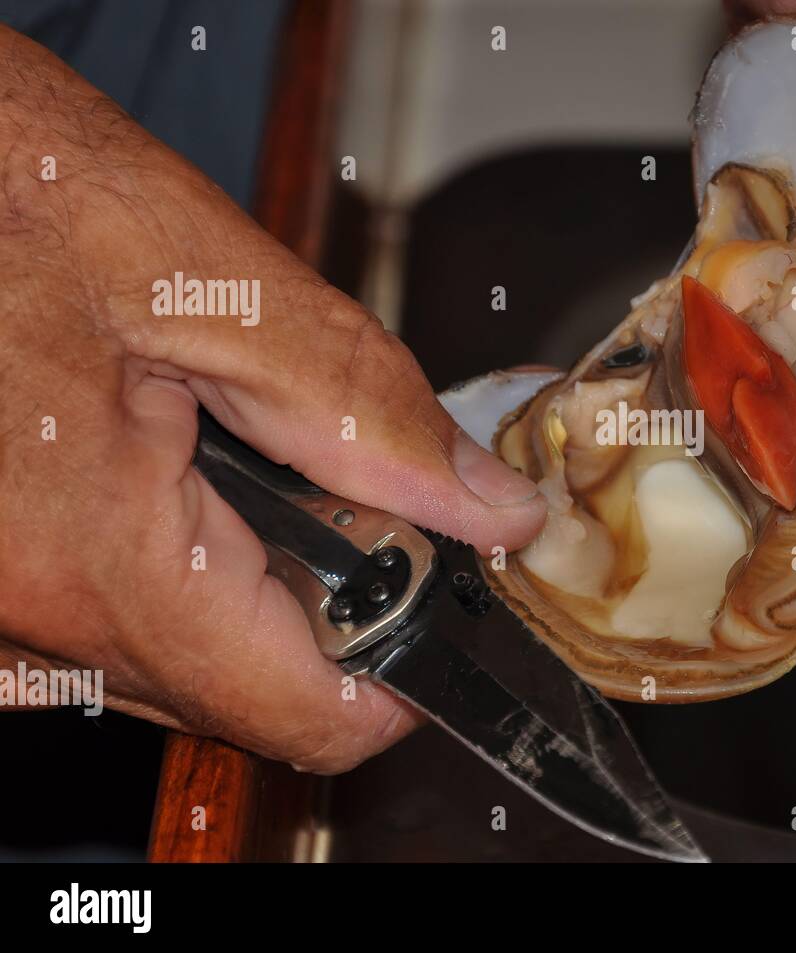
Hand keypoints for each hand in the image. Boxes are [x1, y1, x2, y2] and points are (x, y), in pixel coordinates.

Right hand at [0, 27, 545, 771]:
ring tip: (229, 446)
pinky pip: (99, 628)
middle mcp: (18, 625)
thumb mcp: (209, 280)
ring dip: (241, 586)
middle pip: (246, 697)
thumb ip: (366, 412)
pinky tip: (157, 465)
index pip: (306, 717)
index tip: (438, 590)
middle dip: (325, 607)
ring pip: (173, 666)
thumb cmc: (4, 187)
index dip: (401, 673)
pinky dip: (162, 571)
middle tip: (336, 479)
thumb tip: (490, 509)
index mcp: (92, 559)